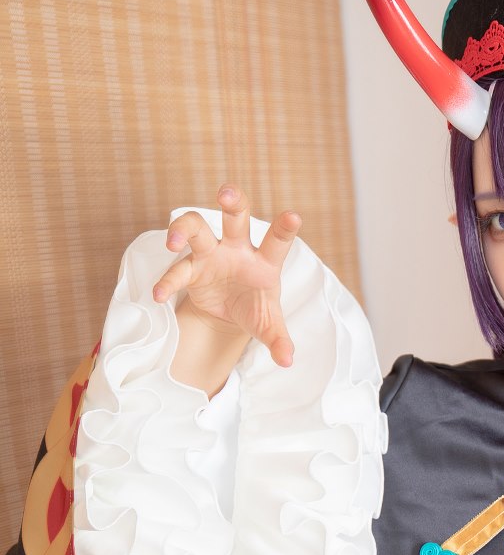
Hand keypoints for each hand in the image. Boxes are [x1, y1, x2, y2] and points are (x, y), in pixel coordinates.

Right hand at [152, 185, 300, 368]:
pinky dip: (167, 282)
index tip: (294, 217)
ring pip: (196, 228)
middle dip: (232, 201)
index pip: (277, 241)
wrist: (230, 313)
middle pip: (235, 216)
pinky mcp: (191, 268)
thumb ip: (278, 340)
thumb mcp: (268, 326)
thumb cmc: (255, 308)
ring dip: (182, 228)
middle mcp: (237, 249)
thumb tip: (287, 361)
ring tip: (172, 243)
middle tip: (225, 192)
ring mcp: (211, 254)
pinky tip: (158, 295)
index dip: (285, 228)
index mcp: (265, 260)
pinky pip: (177, 270)